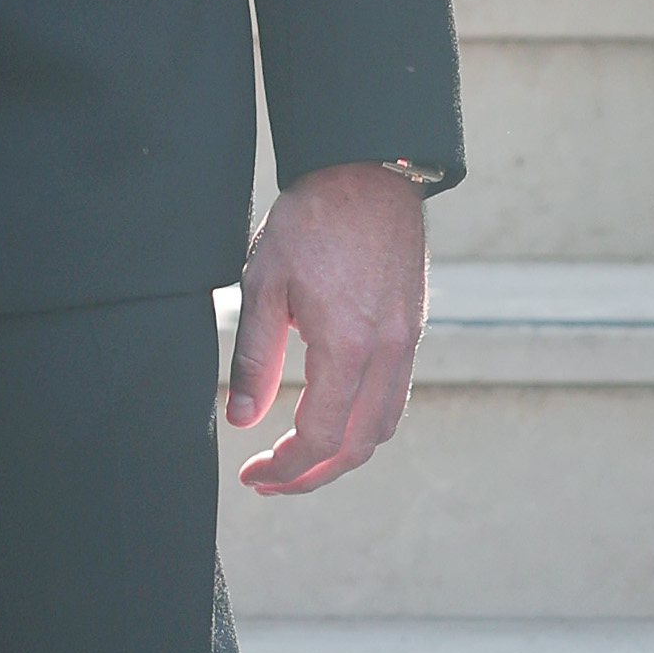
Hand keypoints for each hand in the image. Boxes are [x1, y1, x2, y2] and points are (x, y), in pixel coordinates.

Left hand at [226, 162, 428, 493]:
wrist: (368, 172)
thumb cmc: (311, 221)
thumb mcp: (264, 284)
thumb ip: (254, 357)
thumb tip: (240, 419)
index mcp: (350, 346)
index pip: (322, 438)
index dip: (287, 468)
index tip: (253, 474)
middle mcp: (389, 352)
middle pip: (359, 446)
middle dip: (313, 474)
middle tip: (270, 480)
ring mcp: (408, 341)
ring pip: (384, 426)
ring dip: (342, 454)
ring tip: (298, 459)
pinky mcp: (413, 328)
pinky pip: (395, 395)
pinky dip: (363, 422)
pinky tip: (330, 416)